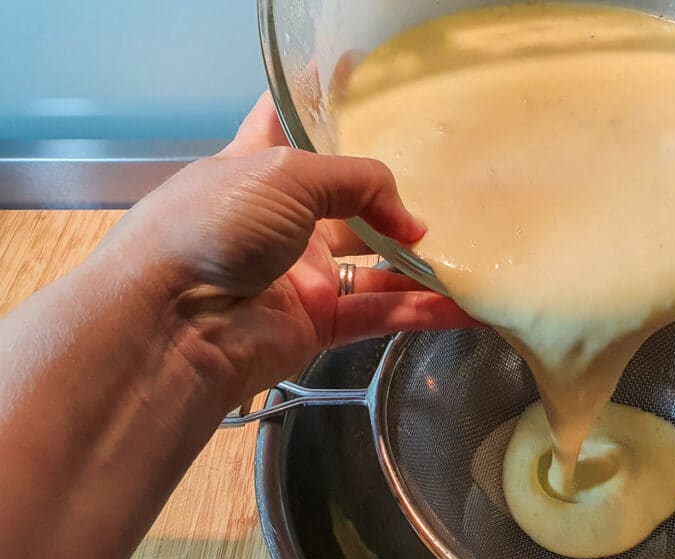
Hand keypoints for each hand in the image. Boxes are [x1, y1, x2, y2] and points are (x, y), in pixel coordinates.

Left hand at [95, 92, 475, 409]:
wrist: (174, 322)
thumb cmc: (214, 225)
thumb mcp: (285, 173)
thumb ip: (357, 181)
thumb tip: (409, 220)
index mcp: (257, 169)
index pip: (287, 125)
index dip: (320, 105)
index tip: (363, 91)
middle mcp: (280, 221)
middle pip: (348, 204)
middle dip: (394, 201)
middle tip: (449, 191)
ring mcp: (300, 275)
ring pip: (373, 265)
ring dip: (420, 263)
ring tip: (473, 253)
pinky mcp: (318, 323)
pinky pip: (379, 313)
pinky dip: (421, 312)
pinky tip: (467, 307)